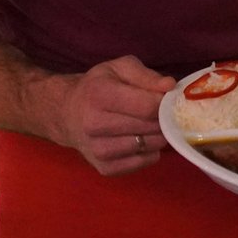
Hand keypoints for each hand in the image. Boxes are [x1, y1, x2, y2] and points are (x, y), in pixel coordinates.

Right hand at [43, 56, 175, 175]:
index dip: (164, 102)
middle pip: (151, 127)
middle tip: (159, 111)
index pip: (148, 106)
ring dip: (157, 135)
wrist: (67, 113)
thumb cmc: (97, 87)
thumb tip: (170, 86)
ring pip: (151, 146)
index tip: (164, 98)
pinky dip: (150, 151)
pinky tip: (139, 138)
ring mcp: (98, 150)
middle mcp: (94, 124)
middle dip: (163, 118)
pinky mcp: (105, 168)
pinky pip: (145, 162)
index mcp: (98, 95)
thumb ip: (146, 75)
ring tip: (147, 124)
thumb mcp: (119, 68)